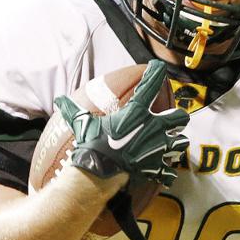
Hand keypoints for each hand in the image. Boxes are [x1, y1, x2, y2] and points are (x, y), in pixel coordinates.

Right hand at [53, 59, 188, 185]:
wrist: (99, 171)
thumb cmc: (92, 144)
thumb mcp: (82, 123)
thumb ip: (73, 110)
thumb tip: (59, 100)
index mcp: (137, 113)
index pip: (151, 85)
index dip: (157, 73)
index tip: (160, 67)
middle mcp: (154, 127)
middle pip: (180, 117)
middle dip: (178, 118)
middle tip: (172, 120)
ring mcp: (158, 148)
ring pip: (180, 142)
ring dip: (176, 143)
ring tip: (171, 144)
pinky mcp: (157, 166)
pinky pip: (169, 169)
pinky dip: (167, 172)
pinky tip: (164, 172)